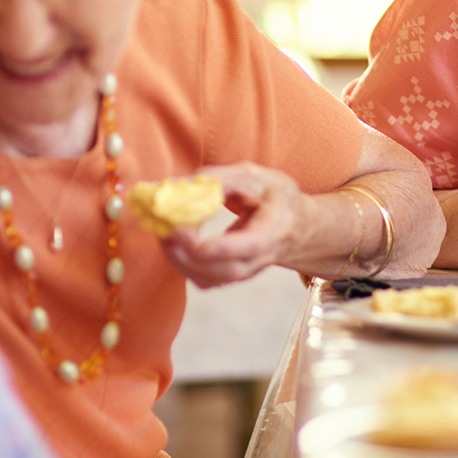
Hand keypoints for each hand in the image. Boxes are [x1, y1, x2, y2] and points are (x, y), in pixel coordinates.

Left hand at [159, 161, 304, 288]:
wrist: (295, 226)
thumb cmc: (275, 196)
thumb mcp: (257, 177)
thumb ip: (221, 179)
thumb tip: (181, 184)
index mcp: (276, 227)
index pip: (251, 245)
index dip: (221, 246)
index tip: (189, 236)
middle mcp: (263, 257)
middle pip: (226, 270)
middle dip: (190, 255)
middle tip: (166, 231)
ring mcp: (247, 271)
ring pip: (211, 279)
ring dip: (180, 260)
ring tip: (162, 234)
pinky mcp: (230, 276)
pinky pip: (203, 280)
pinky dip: (182, 264)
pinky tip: (171, 244)